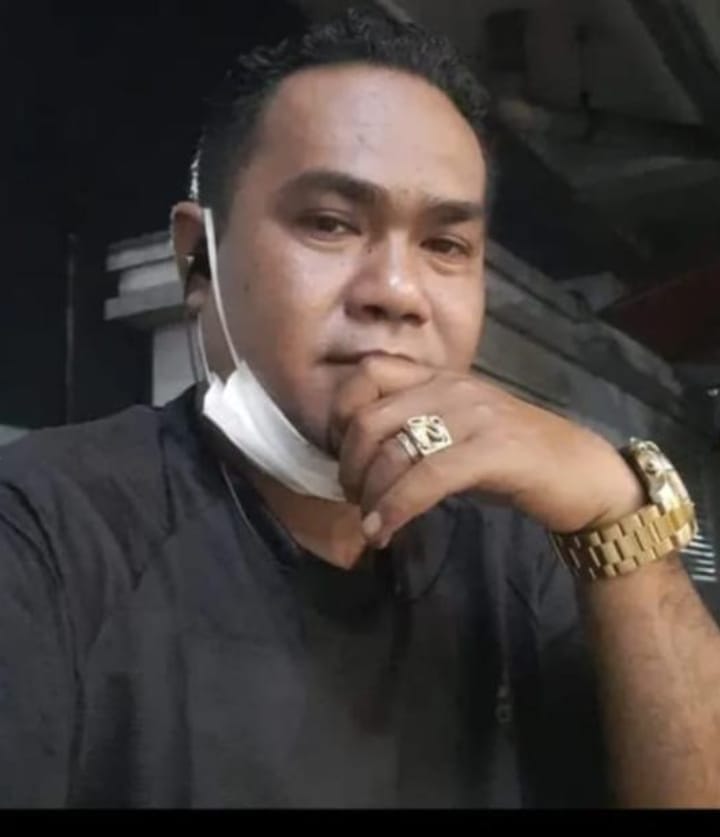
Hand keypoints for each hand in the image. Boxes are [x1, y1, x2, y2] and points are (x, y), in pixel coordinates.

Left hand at [328, 357, 644, 548]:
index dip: (340, 415)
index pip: (368, 372)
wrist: (584, 475)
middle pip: (367, 418)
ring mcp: (474, 415)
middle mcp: (452, 387)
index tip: (343, 455)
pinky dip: (395, 509)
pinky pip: (425, 479)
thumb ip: (415, 430)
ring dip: (369, 495)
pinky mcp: (492, 450)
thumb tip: (362, 458)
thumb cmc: (516, 460)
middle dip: (349, 466)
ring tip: (371, 522)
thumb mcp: (457, 434)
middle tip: (354, 498)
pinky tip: (384, 532)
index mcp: (440, 378)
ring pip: (391, 449)